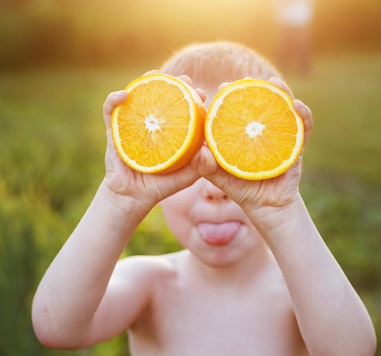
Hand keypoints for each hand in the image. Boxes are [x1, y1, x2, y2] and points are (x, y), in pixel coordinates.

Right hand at [101, 73, 207, 210]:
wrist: (133, 197)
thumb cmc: (163, 185)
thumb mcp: (187, 176)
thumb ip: (200, 166)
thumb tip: (209, 151)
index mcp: (172, 129)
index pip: (184, 106)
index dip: (193, 96)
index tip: (202, 93)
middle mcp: (154, 122)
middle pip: (163, 94)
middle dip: (174, 82)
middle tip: (185, 79)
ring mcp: (134, 123)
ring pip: (139, 95)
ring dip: (146, 80)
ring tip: (154, 74)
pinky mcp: (114, 129)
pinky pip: (110, 110)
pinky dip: (114, 100)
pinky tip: (123, 95)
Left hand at [197, 77, 313, 216]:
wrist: (268, 207)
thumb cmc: (242, 190)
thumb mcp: (220, 178)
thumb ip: (206, 166)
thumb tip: (200, 152)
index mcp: (244, 131)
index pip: (237, 107)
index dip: (230, 94)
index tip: (223, 87)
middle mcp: (262, 129)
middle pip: (261, 100)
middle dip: (255, 86)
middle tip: (247, 80)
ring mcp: (281, 134)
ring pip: (284, 107)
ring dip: (282, 92)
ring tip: (275, 83)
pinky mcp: (297, 144)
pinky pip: (304, 127)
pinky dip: (304, 115)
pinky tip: (297, 106)